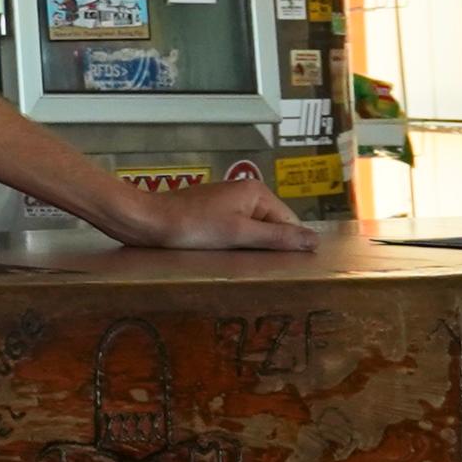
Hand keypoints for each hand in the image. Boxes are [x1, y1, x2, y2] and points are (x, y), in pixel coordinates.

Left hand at [125, 179, 317, 253]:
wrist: (146, 222)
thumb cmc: (192, 226)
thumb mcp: (239, 234)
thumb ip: (278, 238)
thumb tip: (315, 240)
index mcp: (257, 192)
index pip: (290, 223)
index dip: (287, 246)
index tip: (282, 268)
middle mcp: (245, 193)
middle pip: (272, 227)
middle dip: (268, 248)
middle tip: (258, 269)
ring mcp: (227, 203)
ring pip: (253, 232)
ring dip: (250, 249)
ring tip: (240, 264)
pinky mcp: (212, 215)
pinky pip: (235, 232)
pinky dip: (234, 246)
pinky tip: (225, 258)